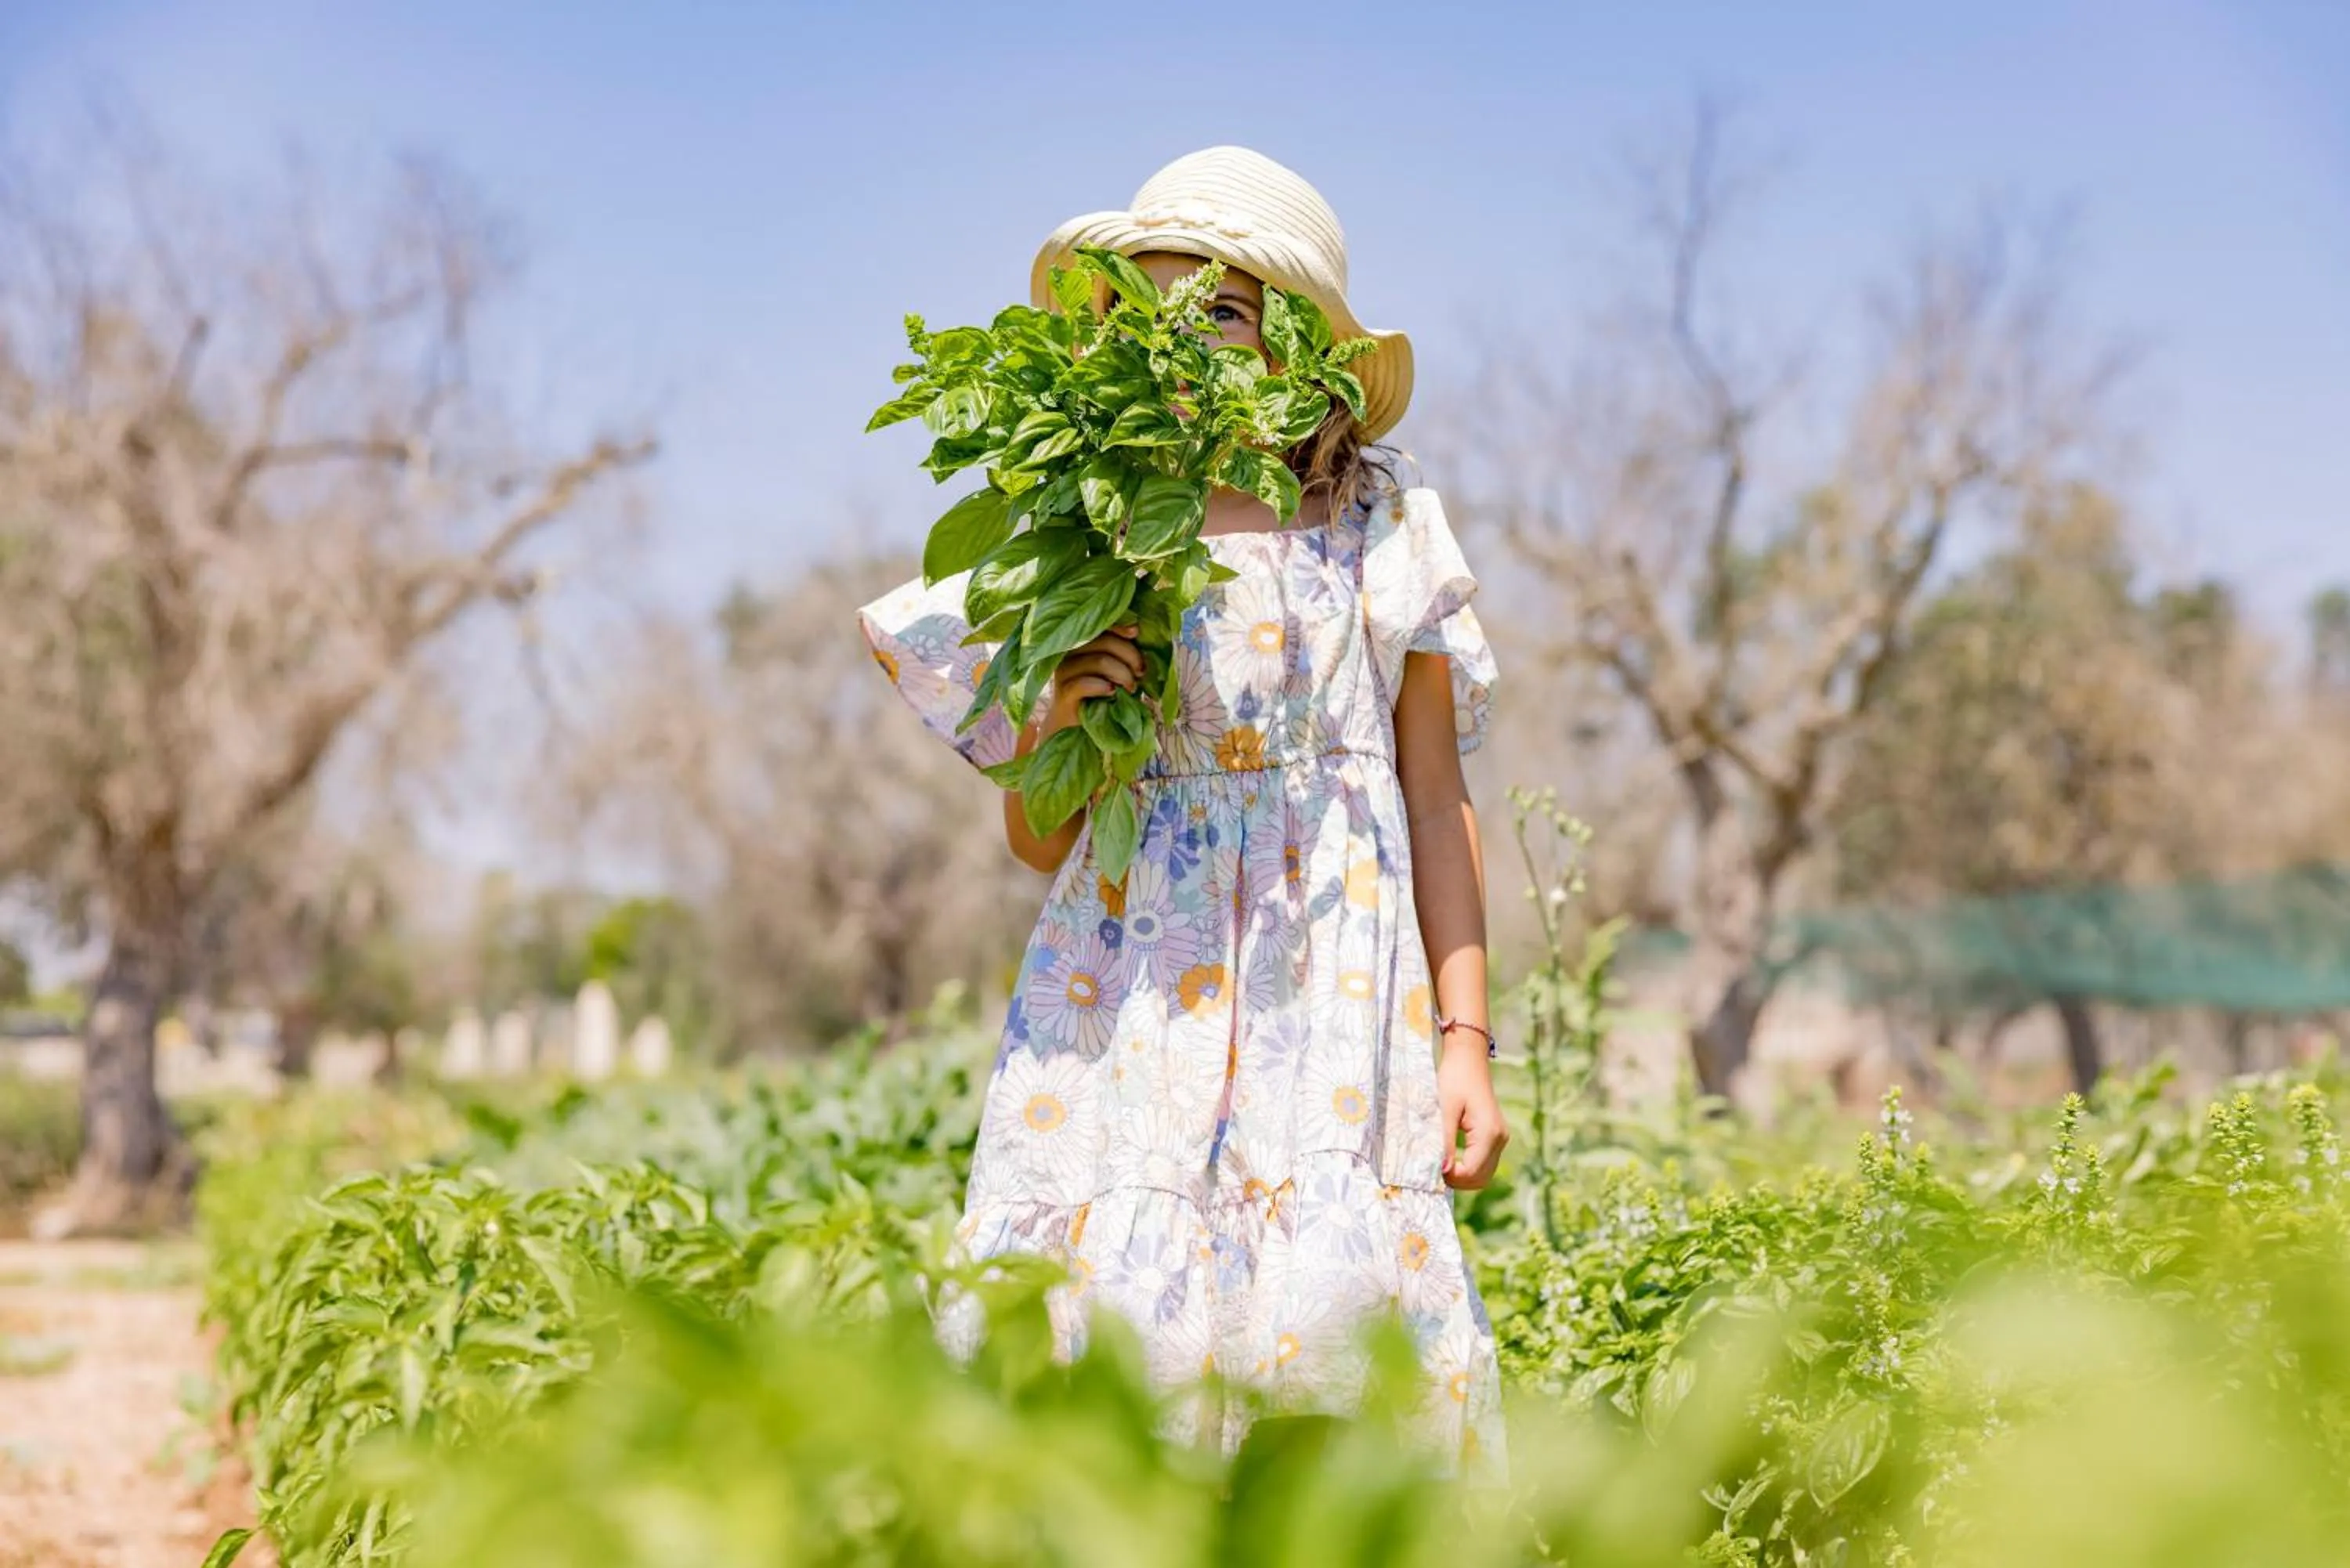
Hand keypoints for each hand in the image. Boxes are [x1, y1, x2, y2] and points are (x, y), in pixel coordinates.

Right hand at [1042, 623, 1141, 735]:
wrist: (1075, 725)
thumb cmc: (1099, 692)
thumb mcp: (1113, 667)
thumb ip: (1119, 649)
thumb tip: (1136, 630)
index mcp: (1078, 641)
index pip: (1098, 624)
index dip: (1118, 625)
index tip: (1136, 632)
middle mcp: (1066, 652)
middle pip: (1104, 641)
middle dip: (1130, 656)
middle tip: (1140, 672)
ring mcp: (1063, 671)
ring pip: (1099, 661)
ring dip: (1123, 674)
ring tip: (1131, 688)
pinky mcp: (1063, 692)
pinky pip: (1085, 683)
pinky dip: (1103, 687)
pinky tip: (1112, 693)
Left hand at [1439, 1042, 1508, 1190]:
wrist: (1468, 1059)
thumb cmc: (1454, 1079)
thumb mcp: (1445, 1110)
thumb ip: (1444, 1142)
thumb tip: (1442, 1170)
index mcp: (1489, 1132)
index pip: (1472, 1171)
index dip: (1451, 1177)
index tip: (1430, 1170)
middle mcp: (1500, 1138)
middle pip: (1480, 1178)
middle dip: (1457, 1180)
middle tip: (1433, 1171)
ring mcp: (1500, 1138)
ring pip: (1483, 1173)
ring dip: (1463, 1175)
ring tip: (1440, 1165)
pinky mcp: (1496, 1136)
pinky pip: (1484, 1162)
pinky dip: (1468, 1166)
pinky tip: (1450, 1159)